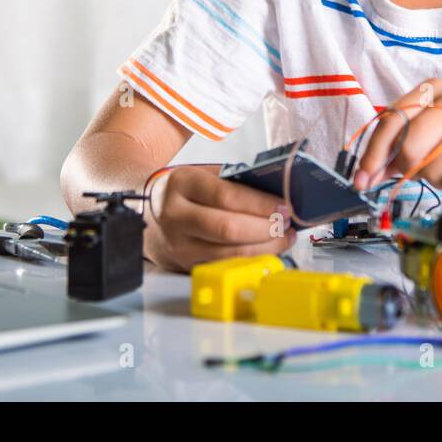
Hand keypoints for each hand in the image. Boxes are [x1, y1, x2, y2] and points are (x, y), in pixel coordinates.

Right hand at [142, 165, 296, 271]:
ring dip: (265, 247)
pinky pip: (226, 266)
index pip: (226, 196)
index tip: (284, 206)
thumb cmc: (190, 191)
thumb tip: (279, 195)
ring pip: (229, 254)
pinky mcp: (187, 265)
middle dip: (266, 228)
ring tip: (284, 237)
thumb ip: (237, 182)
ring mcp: (179, 244)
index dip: (259, 204)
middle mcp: (176, 216)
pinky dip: (253, 259)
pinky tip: (268, 250)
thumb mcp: (207, 175)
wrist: (154, 214)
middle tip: (287, 224)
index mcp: (183, 184)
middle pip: (228, 229)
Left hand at [353, 78, 441, 200]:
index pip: (390, 122)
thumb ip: (394, 152)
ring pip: (433, 168)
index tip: (363, 180)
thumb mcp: (426, 138)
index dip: (373, 155)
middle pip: (409, 146)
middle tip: (423, 173)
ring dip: (439, 181)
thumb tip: (364, 177)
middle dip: (409, 169)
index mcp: (432, 90)